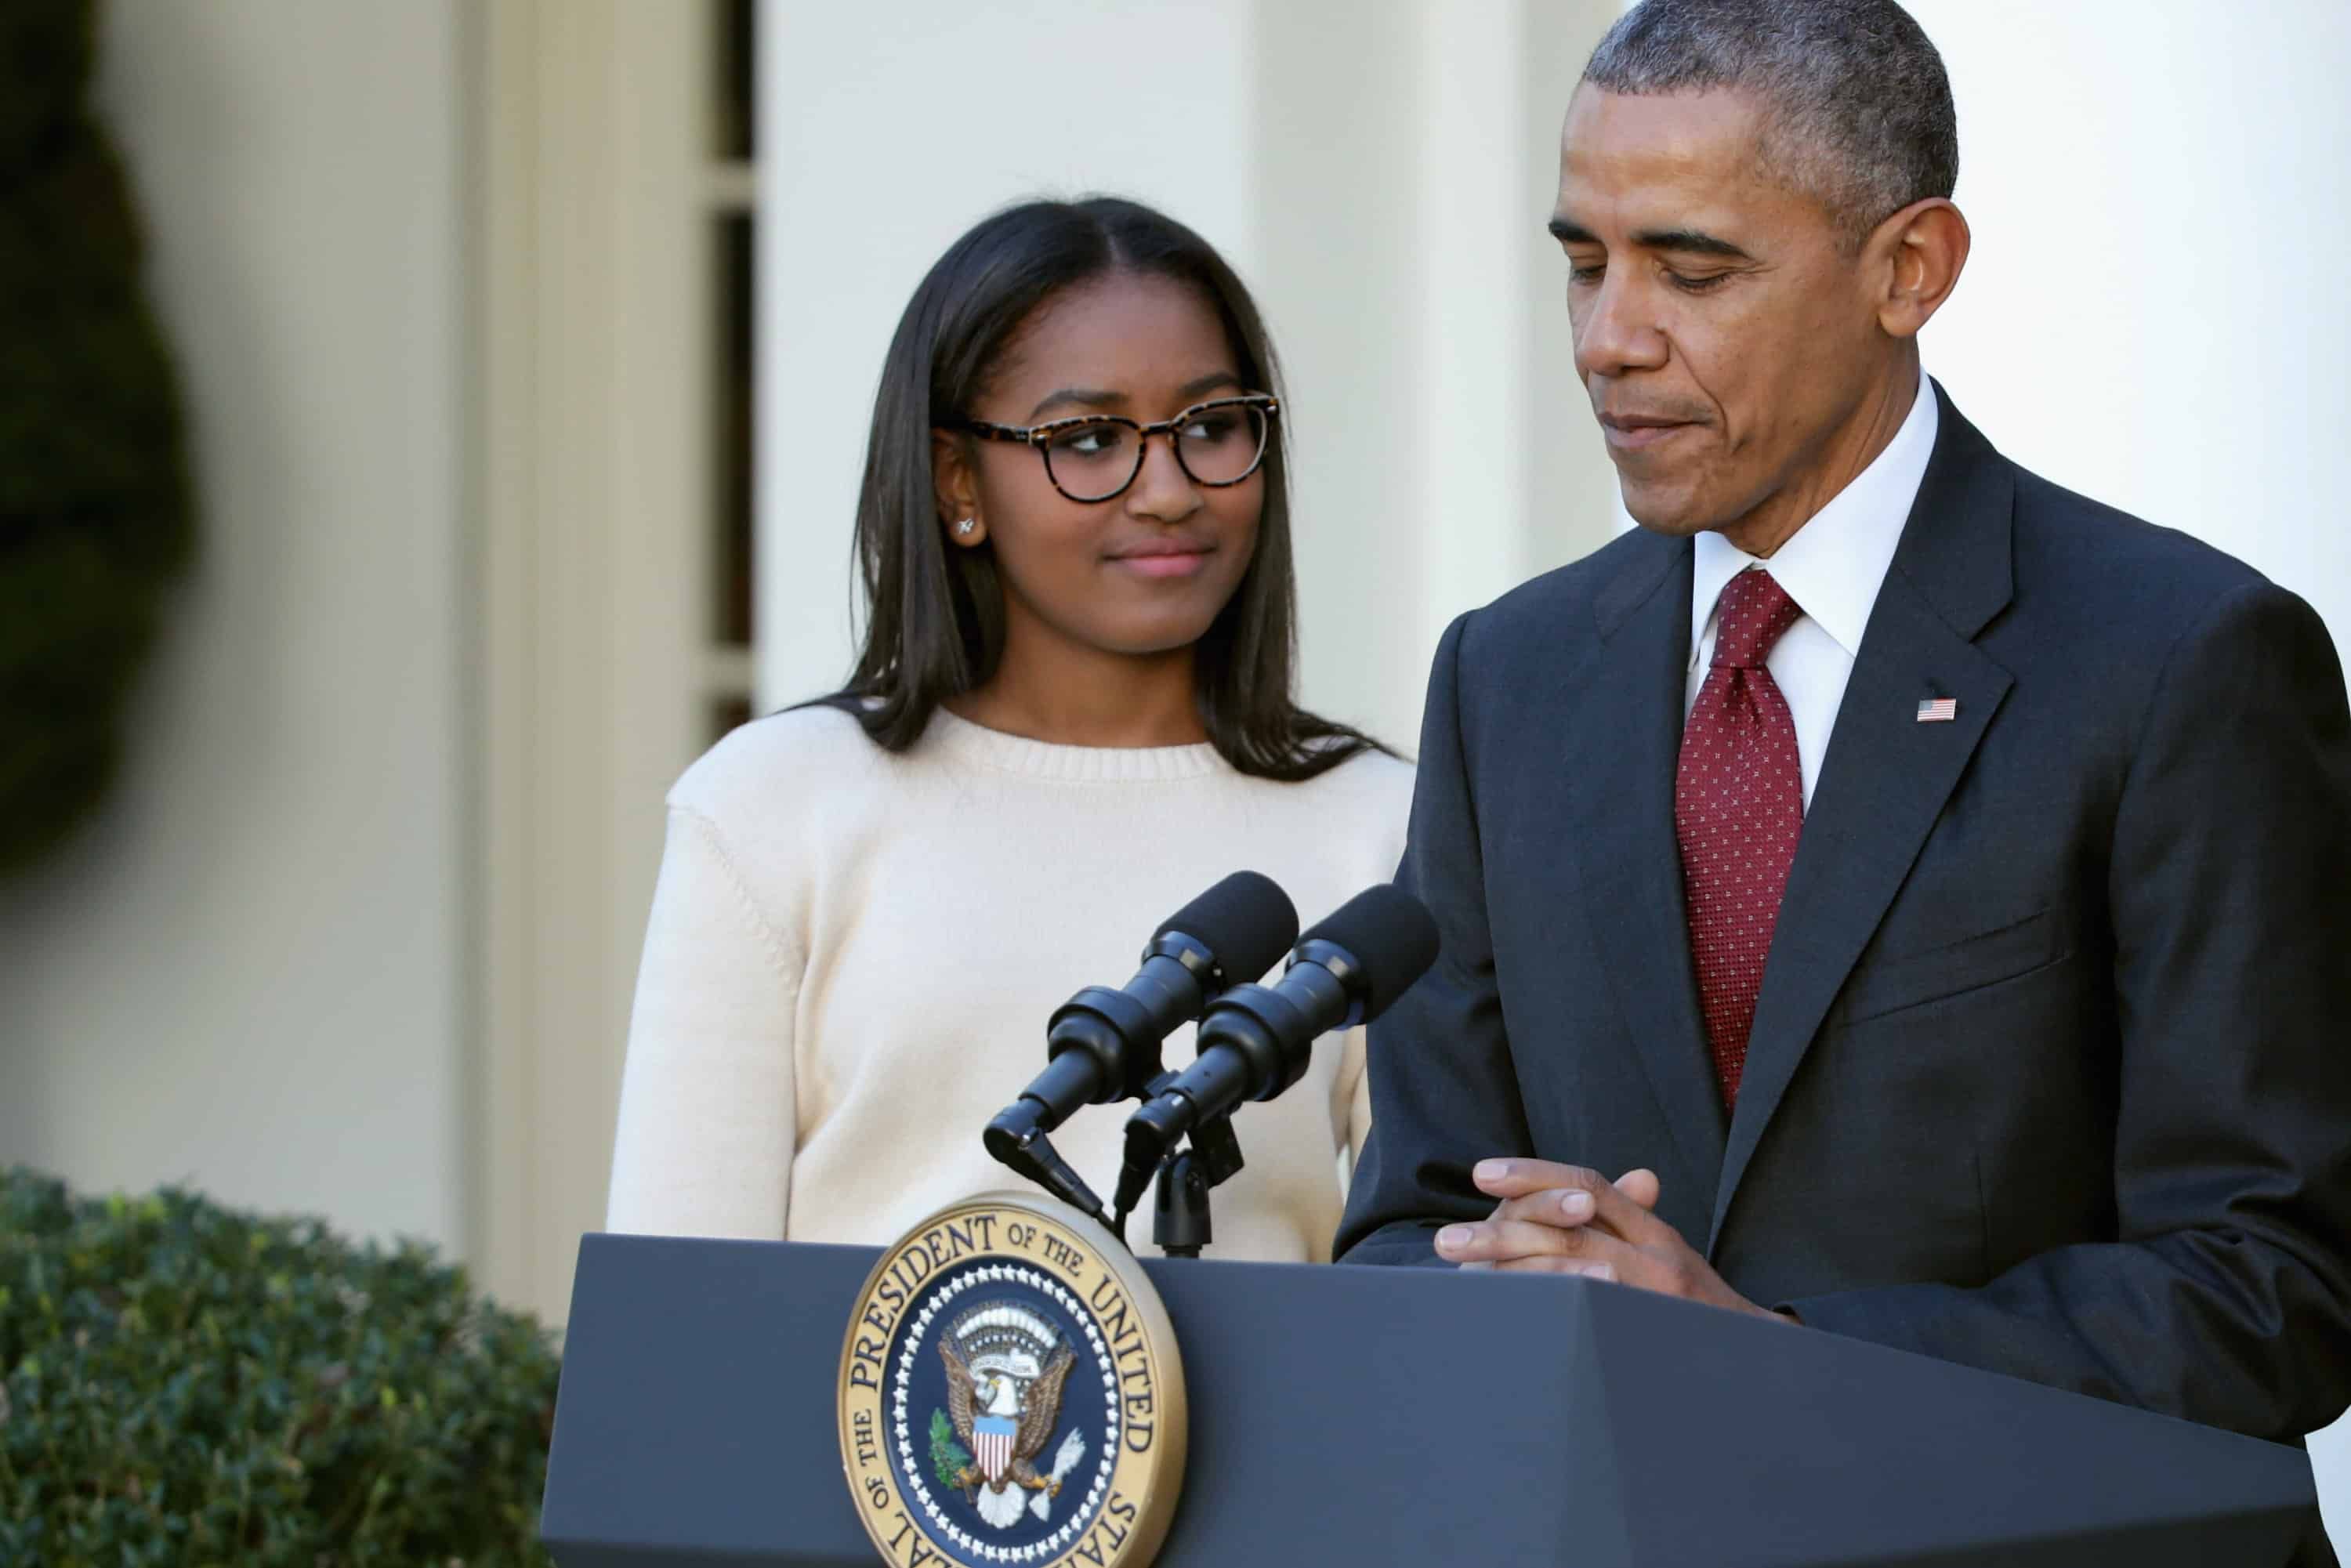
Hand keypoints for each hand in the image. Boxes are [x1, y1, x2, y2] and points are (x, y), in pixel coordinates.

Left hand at [1433, 1159, 1793, 1323]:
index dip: (1534, 1174)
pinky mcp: (1642, 1340)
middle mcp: (1654, 1259)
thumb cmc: (1700, 1306)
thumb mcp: (1670, 1253)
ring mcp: (1650, 1300)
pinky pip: (1583, 1321)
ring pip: (1569, 1277)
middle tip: (1445, 1240)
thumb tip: (1635, 1178)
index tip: (1481, 1172)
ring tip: (1459, 1278)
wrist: (1759, 1362)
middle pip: (1567, 1232)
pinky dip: (1540, 1314)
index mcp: (1653, 1232)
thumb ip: (1637, 1216)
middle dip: (1499, 1234)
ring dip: (1507, 1276)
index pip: (1588, 1184)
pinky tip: (1501, 1317)